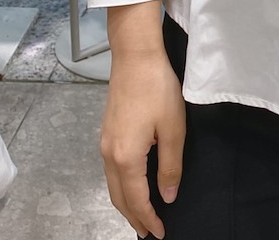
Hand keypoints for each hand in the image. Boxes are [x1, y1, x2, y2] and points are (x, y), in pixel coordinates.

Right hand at [101, 3, 185, 238]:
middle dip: (134, 218)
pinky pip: (111, 170)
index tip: (161, 234)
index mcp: (126, 157)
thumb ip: (170, 165)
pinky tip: (134, 184)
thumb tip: (167, 196)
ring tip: (143, 214)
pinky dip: (122, 186)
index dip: (149, 219)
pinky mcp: (107, 131)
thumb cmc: (157, 88)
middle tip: (150, 232)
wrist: (135, 56)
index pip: (136, 199)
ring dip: (126, 203)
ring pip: (113, 184)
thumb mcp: (173, 128)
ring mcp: (105, 142)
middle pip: (119, 197)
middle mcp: (109, 154)